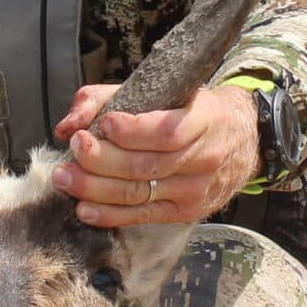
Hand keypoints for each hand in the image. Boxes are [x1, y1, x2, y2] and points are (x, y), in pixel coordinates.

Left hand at [51, 84, 257, 226]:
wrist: (240, 142)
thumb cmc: (189, 110)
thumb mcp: (161, 90)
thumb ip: (107, 97)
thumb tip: (69, 125)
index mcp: (205, 120)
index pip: (167, 132)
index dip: (133, 131)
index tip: (104, 123)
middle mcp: (204, 158)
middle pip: (146, 166)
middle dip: (103, 159)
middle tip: (75, 148)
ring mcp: (194, 190)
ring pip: (139, 193)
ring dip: (96, 188)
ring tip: (66, 177)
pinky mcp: (184, 212)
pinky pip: (142, 216)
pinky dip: (109, 215)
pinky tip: (84, 208)